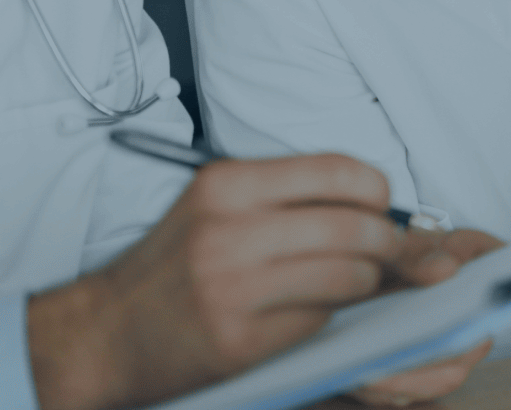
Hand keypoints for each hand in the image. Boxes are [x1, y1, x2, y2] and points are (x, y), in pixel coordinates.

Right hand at [27, 154, 493, 409]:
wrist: (104, 333)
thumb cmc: (179, 266)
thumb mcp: (226, 212)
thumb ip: (304, 205)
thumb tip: (406, 221)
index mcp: (227, 185)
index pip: (342, 171)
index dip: (379, 195)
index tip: (378, 212)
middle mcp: (227, 229)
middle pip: (359, 228)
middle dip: (389, 247)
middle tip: (382, 259)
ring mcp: (232, 287)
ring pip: (352, 275)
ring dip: (366, 284)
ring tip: (346, 286)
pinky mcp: (239, 339)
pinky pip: (324, 320)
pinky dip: (332, 318)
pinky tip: (309, 315)